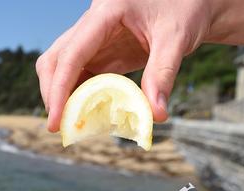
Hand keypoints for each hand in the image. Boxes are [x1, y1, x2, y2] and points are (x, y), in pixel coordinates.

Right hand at [36, 0, 214, 129]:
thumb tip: (156, 115)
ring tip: (70, 125)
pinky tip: (86, 115)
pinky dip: (78, 97)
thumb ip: (162, 75)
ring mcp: (94, 38)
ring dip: (62, 96)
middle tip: (58, 126)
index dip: (59, 88)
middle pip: (55, 59)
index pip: (72, 53)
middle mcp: (92, 23)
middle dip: (52, 93)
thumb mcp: (176, 40)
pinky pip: (80, 76)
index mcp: (106, 12)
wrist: (191, 4)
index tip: (55, 119)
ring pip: (61, 67)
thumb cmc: (185, 10)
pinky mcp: (101, 52)